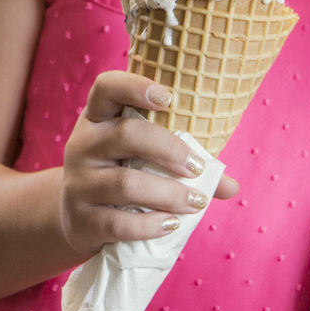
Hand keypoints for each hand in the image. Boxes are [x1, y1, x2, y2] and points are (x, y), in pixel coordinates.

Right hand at [58, 70, 239, 257]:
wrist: (78, 222)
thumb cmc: (120, 179)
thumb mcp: (140, 162)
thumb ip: (183, 166)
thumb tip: (231, 185)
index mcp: (98, 120)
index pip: (106, 88)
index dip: (135, 86)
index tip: (169, 98)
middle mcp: (83, 145)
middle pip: (125, 134)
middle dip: (169, 149)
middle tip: (197, 167)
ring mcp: (78, 183)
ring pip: (125, 183)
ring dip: (168, 194)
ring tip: (196, 203)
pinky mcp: (80, 219)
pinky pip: (117, 223)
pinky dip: (150, 225)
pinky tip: (172, 225)